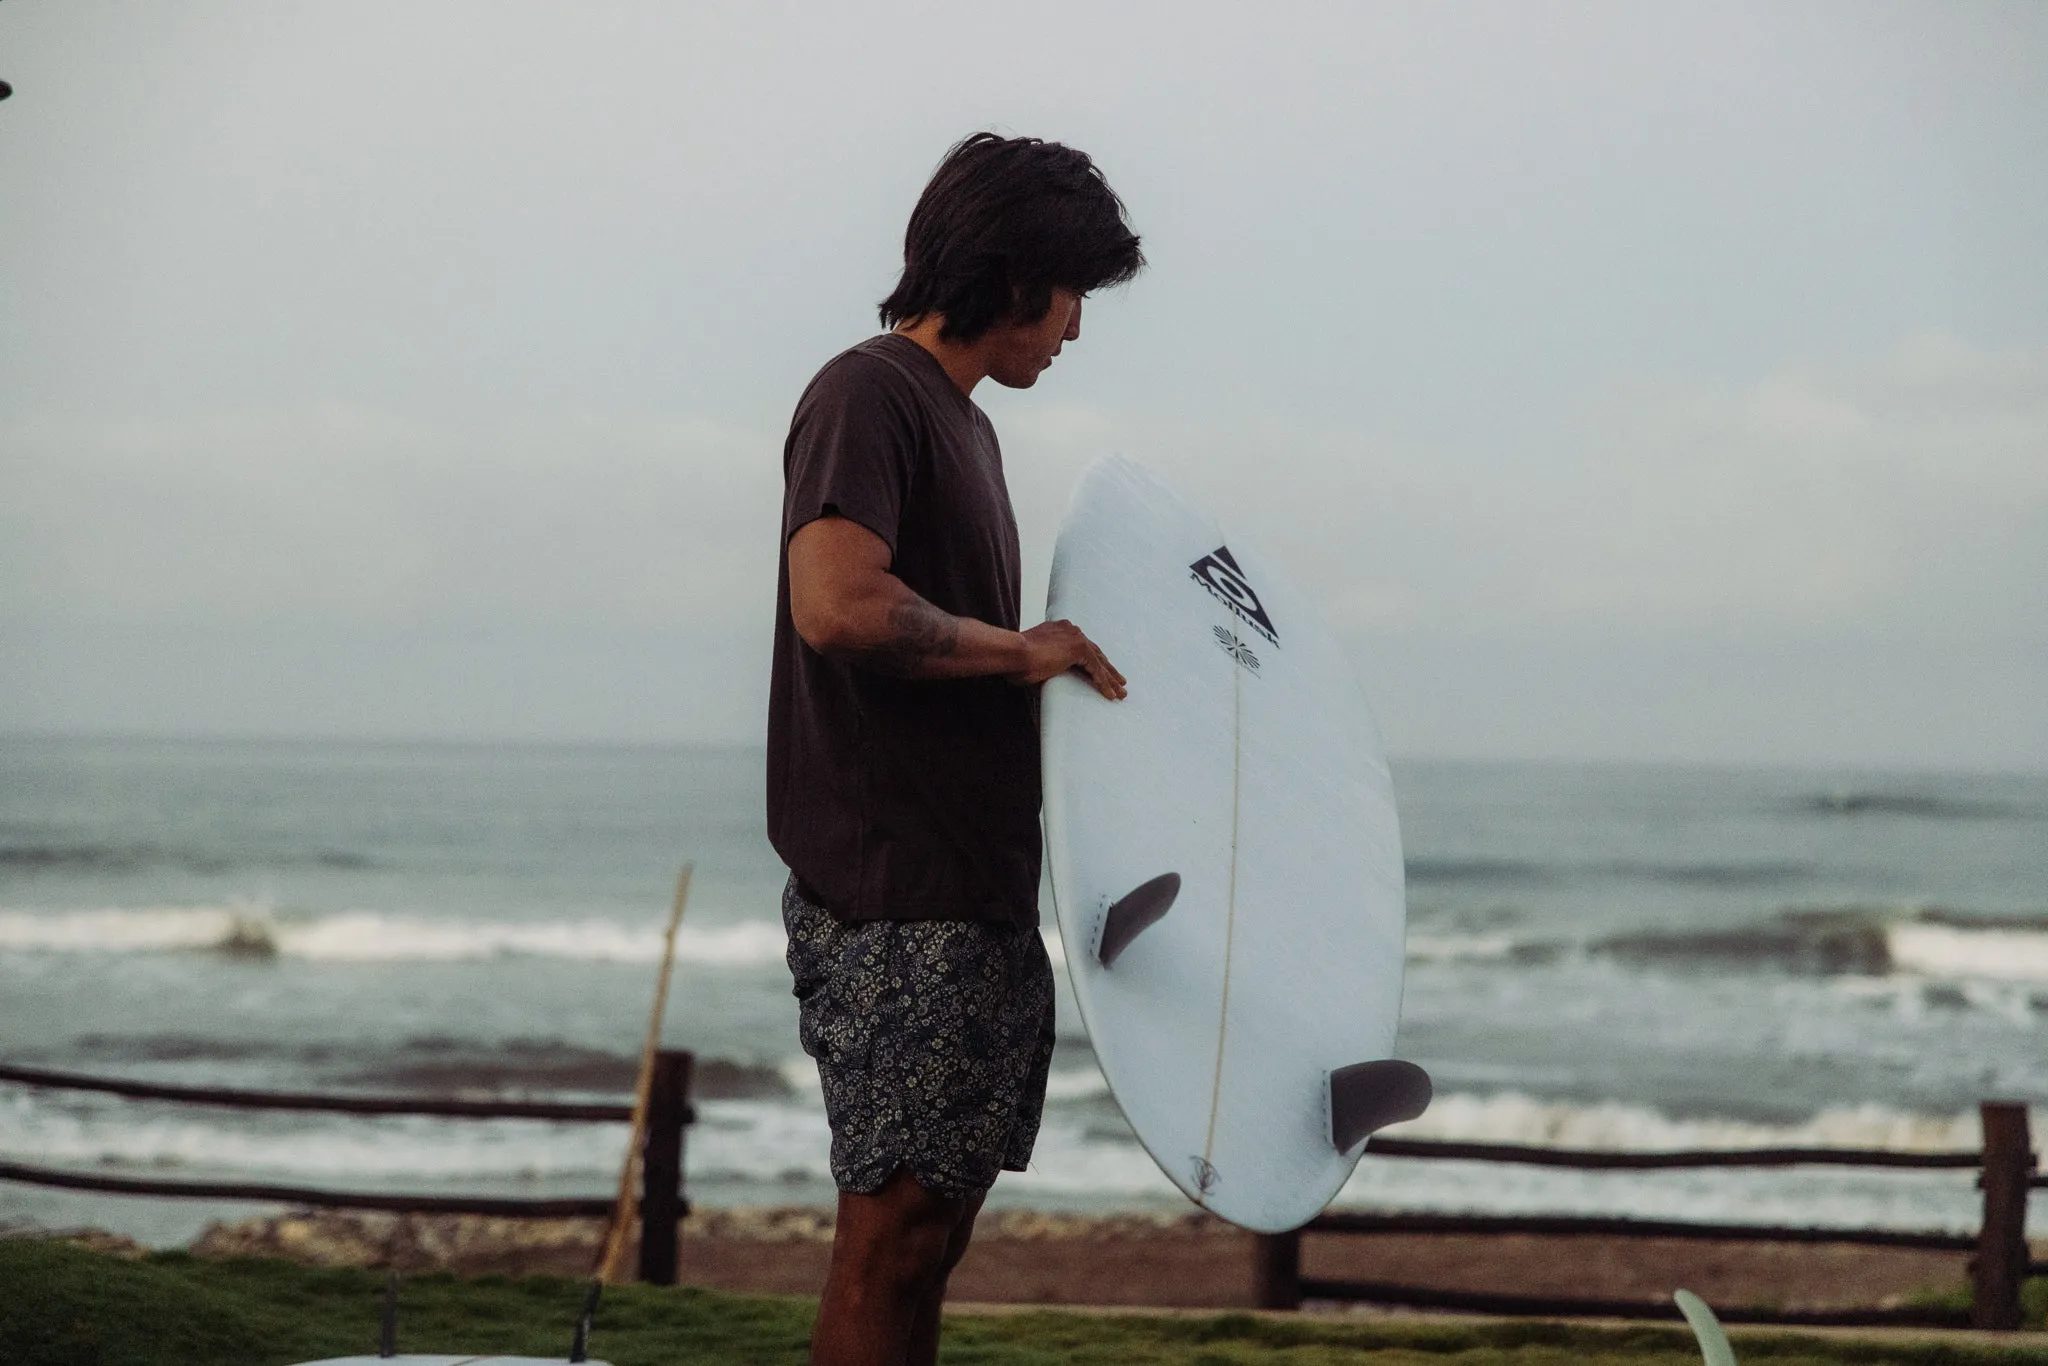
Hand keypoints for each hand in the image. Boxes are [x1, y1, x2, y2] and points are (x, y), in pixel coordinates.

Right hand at [1011, 619, 1126, 699]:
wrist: (1012, 652)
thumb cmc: (1014, 661)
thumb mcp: (1033, 664)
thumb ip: (1044, 670)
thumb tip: (1045, 686)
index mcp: (1058, 630)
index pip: (1081, 647)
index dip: (1092, 661)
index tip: (1100, 672)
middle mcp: (1069, 630)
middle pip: (1095, 653)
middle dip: (1107, 669)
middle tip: (1119, 681)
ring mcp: (1075, 637)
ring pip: (1099, 661)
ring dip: (1110, 678)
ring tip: (1120, 692)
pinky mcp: (1078, 648)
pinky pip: (1096, 669)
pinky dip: (1104, 683)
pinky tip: (1110, 694)